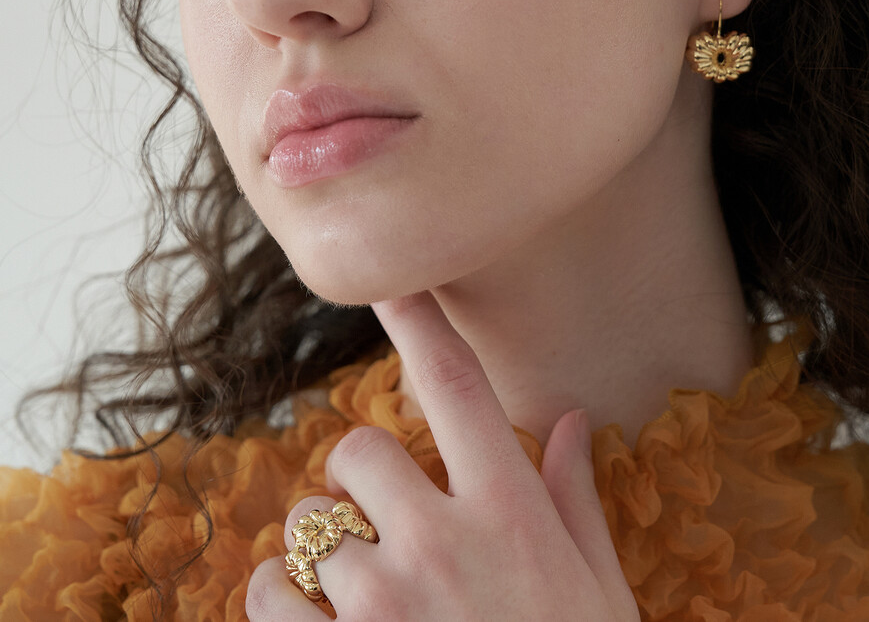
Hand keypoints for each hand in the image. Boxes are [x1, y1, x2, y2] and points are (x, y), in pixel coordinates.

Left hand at [246, 289, 639, 619]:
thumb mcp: (600, 597)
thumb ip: (574, 502)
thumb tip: (569, 422)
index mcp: (510, 515)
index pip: (457, 386)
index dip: (421, 321)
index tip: (393, 281)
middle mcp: (440, 542)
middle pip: (358, 451)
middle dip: (361, 479)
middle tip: (386, 522)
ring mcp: (380, 605)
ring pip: (306, 531)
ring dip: (322, 559)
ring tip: (363, 605)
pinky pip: (268, 598)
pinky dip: (281, 608)